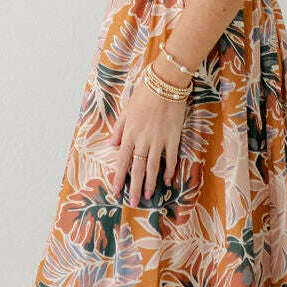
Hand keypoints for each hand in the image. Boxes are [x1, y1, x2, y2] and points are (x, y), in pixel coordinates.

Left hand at [109, 75, 185, 202]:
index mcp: (129, 133)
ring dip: (150, 183)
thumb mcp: (126, 109)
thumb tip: (113, 144)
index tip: (115, 191)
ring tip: (147, 196)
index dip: (118, 177)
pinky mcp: (173, 137)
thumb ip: (120, 128)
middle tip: (132, 202)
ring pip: (153, 167)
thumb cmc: (144, 94)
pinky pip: (171, 158)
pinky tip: (167, 180)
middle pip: (137, 168)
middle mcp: (143, 140)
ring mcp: (159, 140)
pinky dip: (169, 170)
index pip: (122, 160)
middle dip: (133, 187)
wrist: (166, 84)